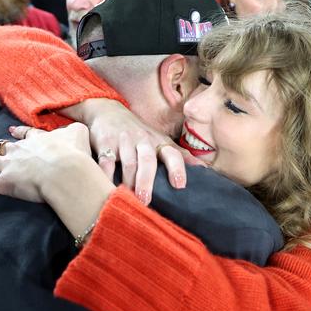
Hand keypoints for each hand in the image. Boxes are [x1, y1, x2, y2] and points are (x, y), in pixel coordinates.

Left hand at [0, 123, 92, 208]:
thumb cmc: (74, 154)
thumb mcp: (79, 134)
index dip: (17, 134)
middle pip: (2, 147)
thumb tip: (75, 130)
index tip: (11, 132)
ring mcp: (10, 166)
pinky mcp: (4, 184)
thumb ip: (75, 130)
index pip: (25, 135)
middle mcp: (20, 150)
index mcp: (37, 140)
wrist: (65, 169)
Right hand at [72, 99, 204, 204]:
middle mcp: (143, 140)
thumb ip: (180, 156)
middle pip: (147, 161)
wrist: (107, 110)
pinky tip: (106, 186)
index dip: (177, 168)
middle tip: (146, 200)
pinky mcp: (104, 142)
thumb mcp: (160, 140)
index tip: (180, 185)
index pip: (172, 154)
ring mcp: (123, 141)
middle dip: (147, 180)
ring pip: (128, 162)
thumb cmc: (138, 132)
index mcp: (159, 142)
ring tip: (128, 199)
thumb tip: (205, 170)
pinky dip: (105, 174)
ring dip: (129, 181)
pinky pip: (105, 160)